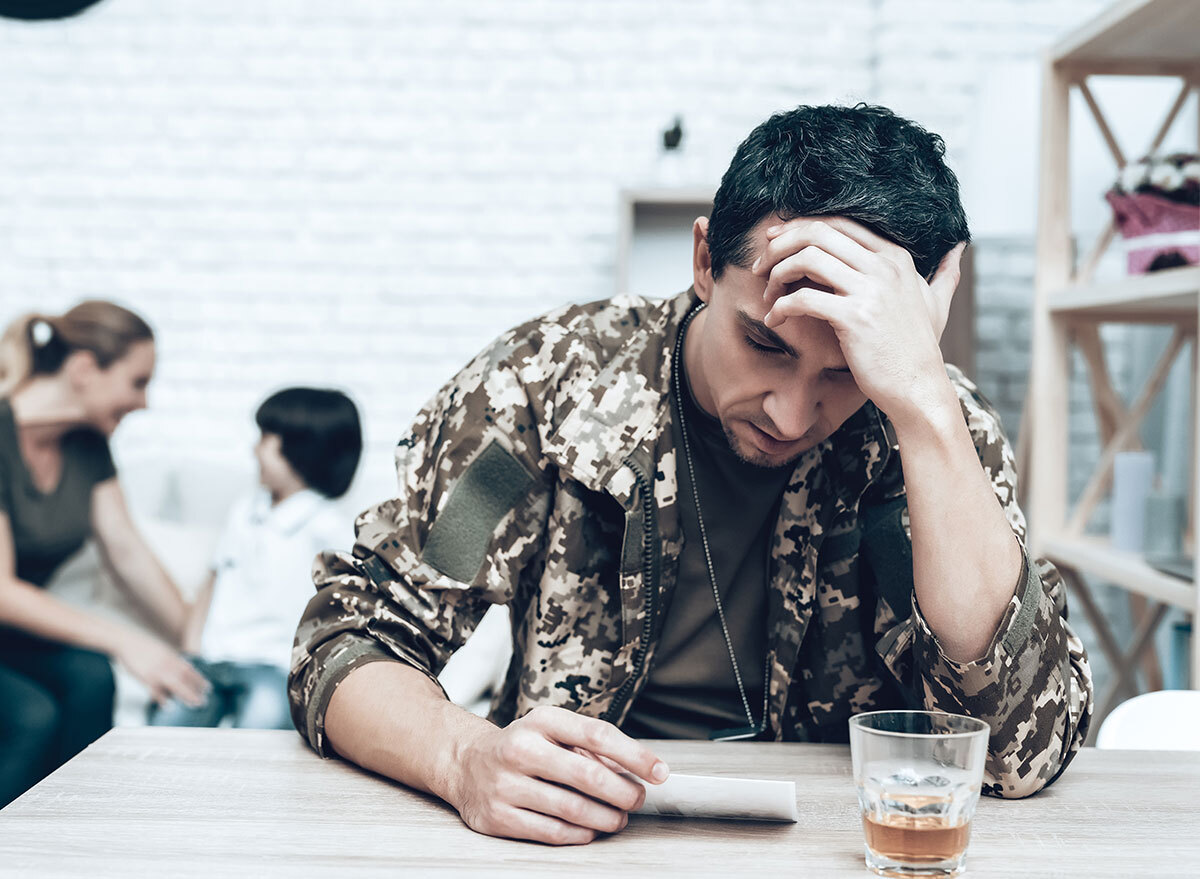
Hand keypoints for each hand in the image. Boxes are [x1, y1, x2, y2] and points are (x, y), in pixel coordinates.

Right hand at [114, 628, 209, 707]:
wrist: (127, 641)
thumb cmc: (143, 647)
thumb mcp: (161, 651)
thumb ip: (171, 660)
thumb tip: (179, 669)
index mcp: (172, 657)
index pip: (189, 670)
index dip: (199, 679)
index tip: (208, 688)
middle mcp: (168, 663)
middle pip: (186, 678)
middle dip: (196, 689)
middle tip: (204, 700)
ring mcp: (157, 670)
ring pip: (175, 684)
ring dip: (186, 694)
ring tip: (194, 704)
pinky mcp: (145, 676)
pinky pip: (156, 689)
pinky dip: (162, 698)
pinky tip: (168, 706)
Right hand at [446, 705, 667, 844]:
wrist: (465, 763)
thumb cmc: (522, 746)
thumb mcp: (551, 731)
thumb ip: (589, 747)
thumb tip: (637, 771)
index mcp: (541, 720)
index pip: (597, 734)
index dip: (635, 755)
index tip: (659, 771)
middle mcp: (521, 749)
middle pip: (588, 776)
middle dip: (623, 793)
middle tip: (638, 799)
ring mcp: (506, 785)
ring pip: (573, 809)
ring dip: (606, 818)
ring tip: (619, 818)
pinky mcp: (499, 817)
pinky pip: (553, 832)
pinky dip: (580, 834)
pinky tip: (590, 830)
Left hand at [755, 217, 964, 422]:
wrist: (919, 388)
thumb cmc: (920, 349)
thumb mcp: (937, 303)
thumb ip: (944, 273)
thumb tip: (959, 248)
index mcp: (895, 256)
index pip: (838, 222)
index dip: (799, 226)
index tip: (774, 240)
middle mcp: (884, 266)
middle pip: (817, 233)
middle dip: (780, 244)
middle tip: (760, 265)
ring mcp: (870, 290)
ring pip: (807, 259)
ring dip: (777, 274)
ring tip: (768, 294)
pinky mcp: (854, 317)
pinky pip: (804, 299)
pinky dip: (781, 307)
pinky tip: (775, 319)